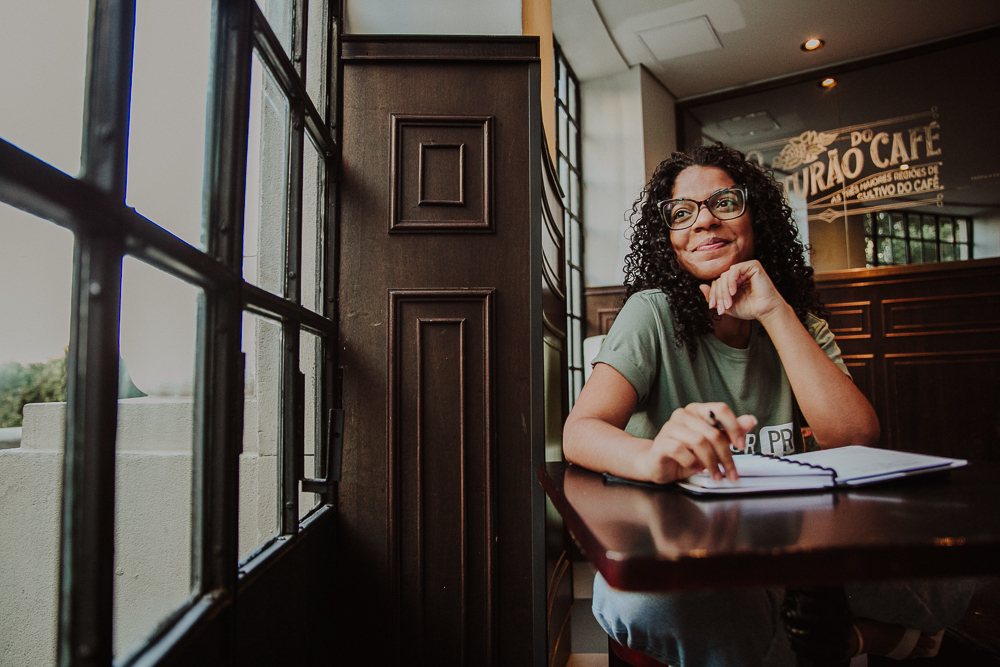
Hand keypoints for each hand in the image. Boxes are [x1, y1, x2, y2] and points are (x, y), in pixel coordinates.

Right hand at [642, 403, 757, 483]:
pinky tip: (696, 469)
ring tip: (715, 474)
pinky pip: (681, 451)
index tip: (742, 445)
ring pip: (699, 442)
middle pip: (712, 432)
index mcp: (696, 410)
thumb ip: (729, 432)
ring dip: (711, 463)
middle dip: (725, 456)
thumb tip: (751, 420)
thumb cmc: (685, 452)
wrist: (657, 464)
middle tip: (731, 472)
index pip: (720, 409)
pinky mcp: (661, 443)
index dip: (734, 427)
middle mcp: (682, 415)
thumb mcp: (711, 444)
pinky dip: (693, 463)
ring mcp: (670, 427)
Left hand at [699, 260, 786, 321]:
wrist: (765, 312)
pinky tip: (734, 292)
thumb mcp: (726, 304)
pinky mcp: (753, 266)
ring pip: (725, 275)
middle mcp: (739, 273)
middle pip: (720, 279)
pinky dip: (731, 281)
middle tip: (722, 308)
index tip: (713, 307)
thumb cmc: (750, 309)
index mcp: (734, 281)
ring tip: (729, 303)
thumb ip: (714, 296)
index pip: (717, 283)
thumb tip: (701, 286)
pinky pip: (735, 270)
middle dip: (719, 295)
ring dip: (724, 291)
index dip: (713, 295)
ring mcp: (746, 268)